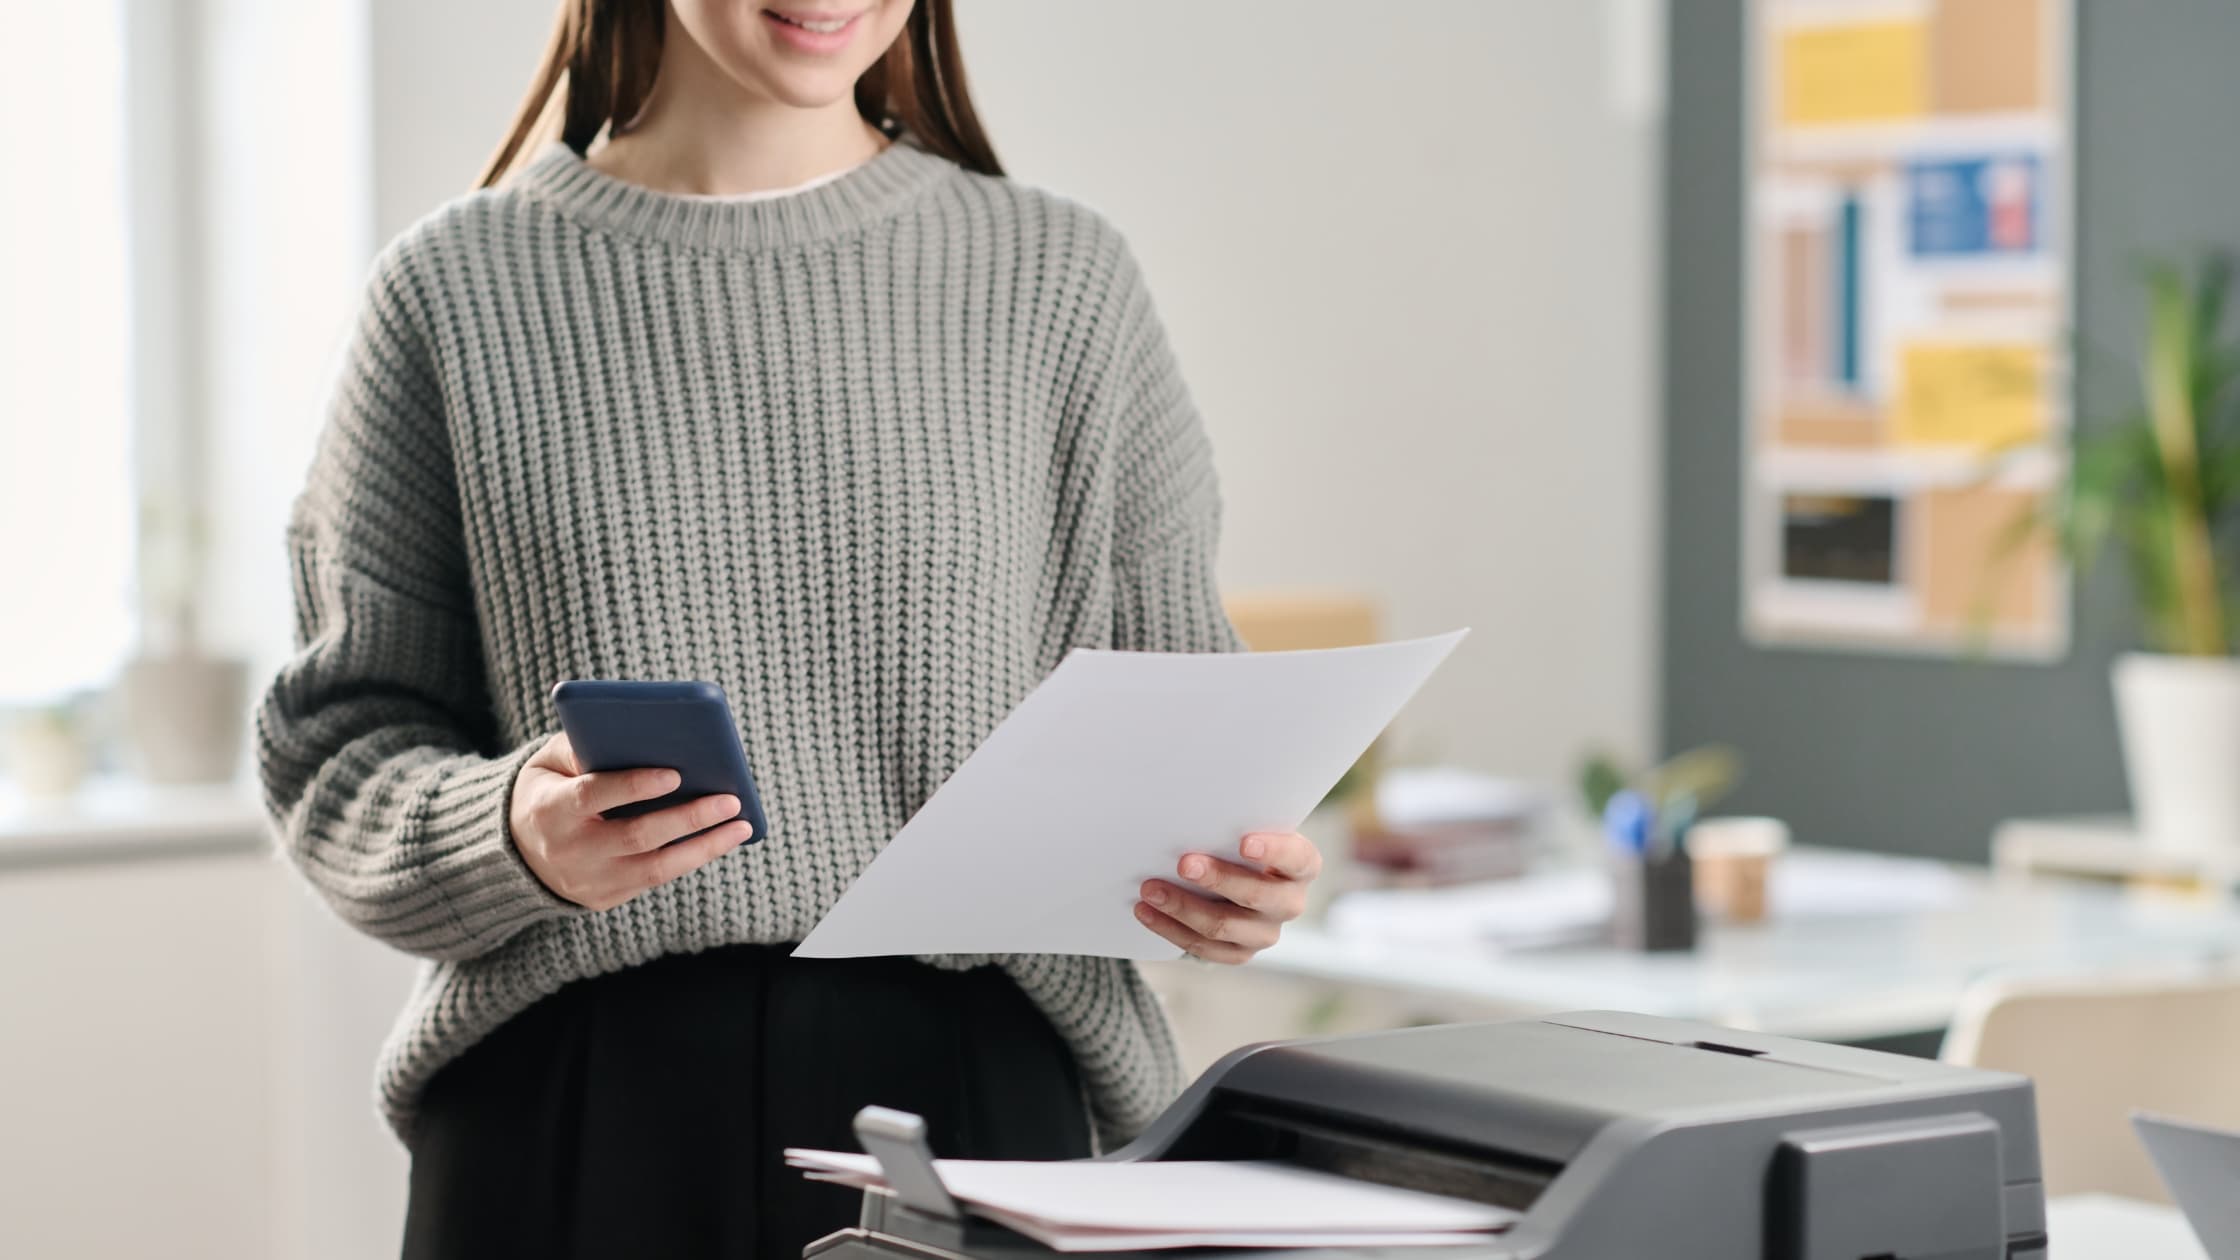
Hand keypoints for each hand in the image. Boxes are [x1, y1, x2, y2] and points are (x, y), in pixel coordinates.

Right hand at [509, 732, 753, 910]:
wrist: (513, 851)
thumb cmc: (547, 790)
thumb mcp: (547, 762)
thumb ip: (582, 747)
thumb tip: (639, 739)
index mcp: (550, 811)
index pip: (594, 797)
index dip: (634, 785)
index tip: (676, 773)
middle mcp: (568, 851)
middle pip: (635, 836)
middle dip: (687, 818)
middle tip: (731, 800)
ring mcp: (587, 881)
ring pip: (655, 869)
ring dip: (704, 847)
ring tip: (742, 825)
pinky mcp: (604, 899)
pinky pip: (654, 880)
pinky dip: (690, 859)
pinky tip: (720, 839)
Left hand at [1134, 831, 1321, 963]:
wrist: (1236, 880)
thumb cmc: (1239, 844)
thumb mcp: (1245, 830)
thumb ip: (1233, 826)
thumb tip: (1193, 815)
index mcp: (1302, 865)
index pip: (1297, 858)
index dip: (1274, 851)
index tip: (1245, 842)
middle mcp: (1290, 902)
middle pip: (1257, 896)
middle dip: (1217, 879)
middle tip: (1184, 863)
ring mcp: (1266, 932)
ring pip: (1224, 926)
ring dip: (1182, 906)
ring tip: (1150, 889)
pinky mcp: (1240, 953)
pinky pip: (1204, 948)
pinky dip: (1170, 928)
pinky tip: (1147, 911)